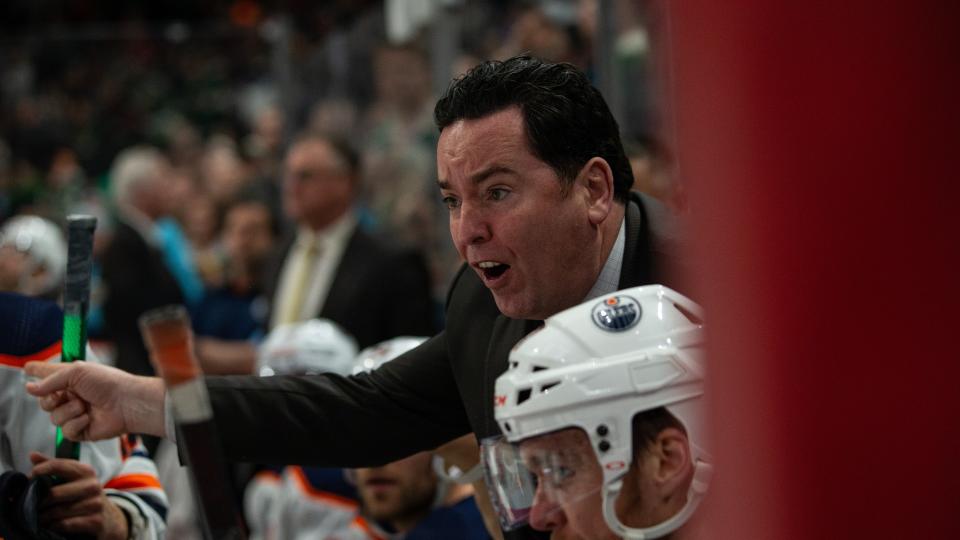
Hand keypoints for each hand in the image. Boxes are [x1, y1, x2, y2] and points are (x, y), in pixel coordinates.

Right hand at [24, 361, 166, 440]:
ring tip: (84, 406)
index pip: (47, 376)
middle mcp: (72, 396)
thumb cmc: (108, 382)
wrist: (127, 402)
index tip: (27, 369)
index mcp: (71, 379)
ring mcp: (76, 414)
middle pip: (44, 402)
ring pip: (54, 418)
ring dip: (68, 411)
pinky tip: (89, 418)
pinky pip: (66, 431)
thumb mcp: (77, 372)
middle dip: (51, 400)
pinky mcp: (82, 430)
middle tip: (65, 395)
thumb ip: (50, 380)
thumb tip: (29, 388)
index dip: (36, 372)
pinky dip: (76, 423)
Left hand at [29, 452, 127, 539]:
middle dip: (38, 501)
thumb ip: (53, 466)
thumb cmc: (84, 495)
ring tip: (37, 516)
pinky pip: (65, 524)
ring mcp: (95, 503)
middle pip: (54, 493)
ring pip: (58, 511)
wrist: (108, 517)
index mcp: (86, 471)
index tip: (28, 479)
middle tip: (28, 505)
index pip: (58, 465)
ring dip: (44, 516)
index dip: (39, 471)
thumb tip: (32, 455)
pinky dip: (54, 525)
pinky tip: (51, 524)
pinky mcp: (95, 521)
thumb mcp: (73, 478)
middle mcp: (92, 485)